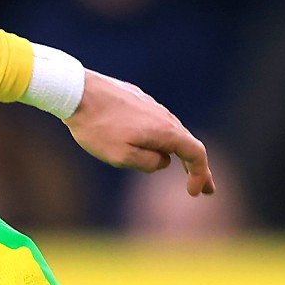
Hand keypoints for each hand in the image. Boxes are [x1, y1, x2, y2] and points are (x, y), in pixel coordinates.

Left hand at [64, 71, 215, 196]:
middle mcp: (164, 116)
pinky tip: (158, 146)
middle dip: (197, 168)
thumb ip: (148, 163)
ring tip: (184, 168)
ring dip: (180, 153)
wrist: (78, 92)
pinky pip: (157, 125)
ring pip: (171, 133)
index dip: (201, 174)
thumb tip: (163, 162)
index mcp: (164, 131)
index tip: (195, 192)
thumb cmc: (97, 127)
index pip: (195, 153)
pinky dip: (164, 140)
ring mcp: (151, 107)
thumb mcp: (121, 156)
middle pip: (188, 144)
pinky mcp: (138, 102)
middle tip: (206, 189)